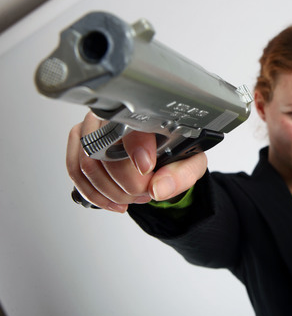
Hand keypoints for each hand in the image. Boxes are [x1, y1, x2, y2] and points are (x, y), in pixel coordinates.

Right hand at [66, 112, 207, 212]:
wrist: (163, 157)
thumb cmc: (176, 153)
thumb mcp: (191, 163)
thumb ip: (181, 174)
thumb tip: (159, 188)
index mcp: (147, 113)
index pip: (132, 125)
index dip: (137, 148)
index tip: (147, 168)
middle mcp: (114, 115)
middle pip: (106, 150)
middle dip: (127, 183)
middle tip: (145, 192)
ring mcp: (92, 127)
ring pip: (87, 164)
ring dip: (111, 191)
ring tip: (133, 196)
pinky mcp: (79, 143)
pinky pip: (76, 172)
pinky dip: (95, 194)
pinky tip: (114, 202)